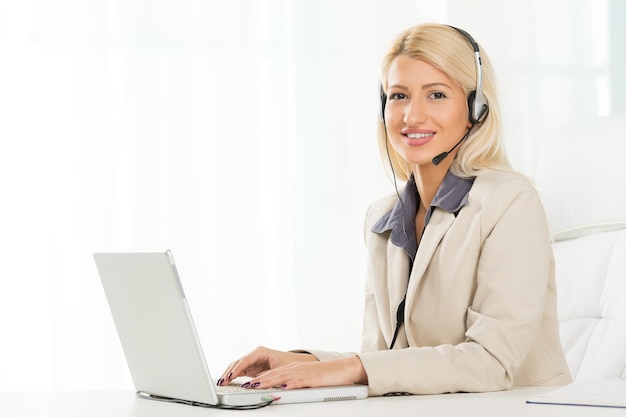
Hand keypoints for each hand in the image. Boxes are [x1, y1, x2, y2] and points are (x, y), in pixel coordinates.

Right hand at [217, 346, 316, 385]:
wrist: (294, 363)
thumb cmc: (288, 364)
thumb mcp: (279, 369)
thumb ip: (267, 375)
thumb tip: (255, 382)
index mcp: (261, 351)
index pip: (246, 359)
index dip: (238, 368)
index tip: (231, 376)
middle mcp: (254, 354)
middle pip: (238, 362)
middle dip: (229, 372)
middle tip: (222, 382)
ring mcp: (251, 360)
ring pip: (236, 366)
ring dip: (228, 374)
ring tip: (221, 383)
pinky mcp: (251, 367)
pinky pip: (239, 371)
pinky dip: (232, 376)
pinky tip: (227, 382)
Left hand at [242, 356, 367, 389]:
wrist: (342, 369)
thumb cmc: (324, 375)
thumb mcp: (304, 378)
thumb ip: (291, 382)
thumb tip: (279, 389)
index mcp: (291, 369)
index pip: (271, 373)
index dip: (257, 378)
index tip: (245, 383)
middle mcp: (294, 369)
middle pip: (272, 374)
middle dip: (257, 380)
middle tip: (244, 385)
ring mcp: (302, 373)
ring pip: (280, 377)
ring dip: (266, 382)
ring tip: (254, 386)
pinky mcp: (310, 379)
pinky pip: (296, 382)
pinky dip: (286, 385)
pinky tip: (279, 388)